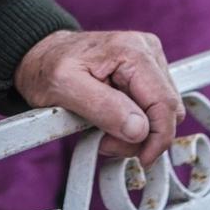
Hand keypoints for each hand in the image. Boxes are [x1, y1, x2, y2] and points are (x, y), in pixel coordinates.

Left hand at [13, 30, 182, 165]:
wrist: (41, 55)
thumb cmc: (48, 67)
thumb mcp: (64, 88)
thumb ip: (103, 108)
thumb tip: (140, 129)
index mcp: (132, 51)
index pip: (165, 104)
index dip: (158, 138)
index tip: (141, 158)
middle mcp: (147, 51)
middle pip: (168, 109)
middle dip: (142, 136)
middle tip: (106, 141)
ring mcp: (149, 60)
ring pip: (162, 112)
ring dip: (136, 131)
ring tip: (103, 129)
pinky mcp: (145, 72)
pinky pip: (152, 107)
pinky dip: (134, 123)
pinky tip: (110, 121)